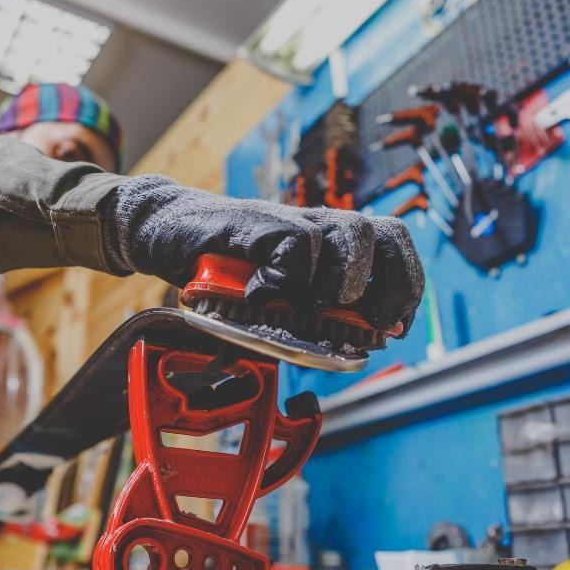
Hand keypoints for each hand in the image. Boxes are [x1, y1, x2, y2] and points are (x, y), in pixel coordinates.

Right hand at [104, 175, 423, 334]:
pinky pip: (296, 244)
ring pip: (351, 232)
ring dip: (340, 281)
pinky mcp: (256, 220)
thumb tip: (348, 350)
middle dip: (392, 285)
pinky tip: (259, 295)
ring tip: (311, 305)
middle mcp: (317, 225)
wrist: (163, 232)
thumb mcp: (270, 305)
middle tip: (371, 321)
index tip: (395, 325)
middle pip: (386, 233)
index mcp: (329, 244)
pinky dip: (286, 279)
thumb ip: (305, 320)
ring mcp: (288, 219)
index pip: (392, 247)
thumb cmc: (220, 273)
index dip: (405, 286)